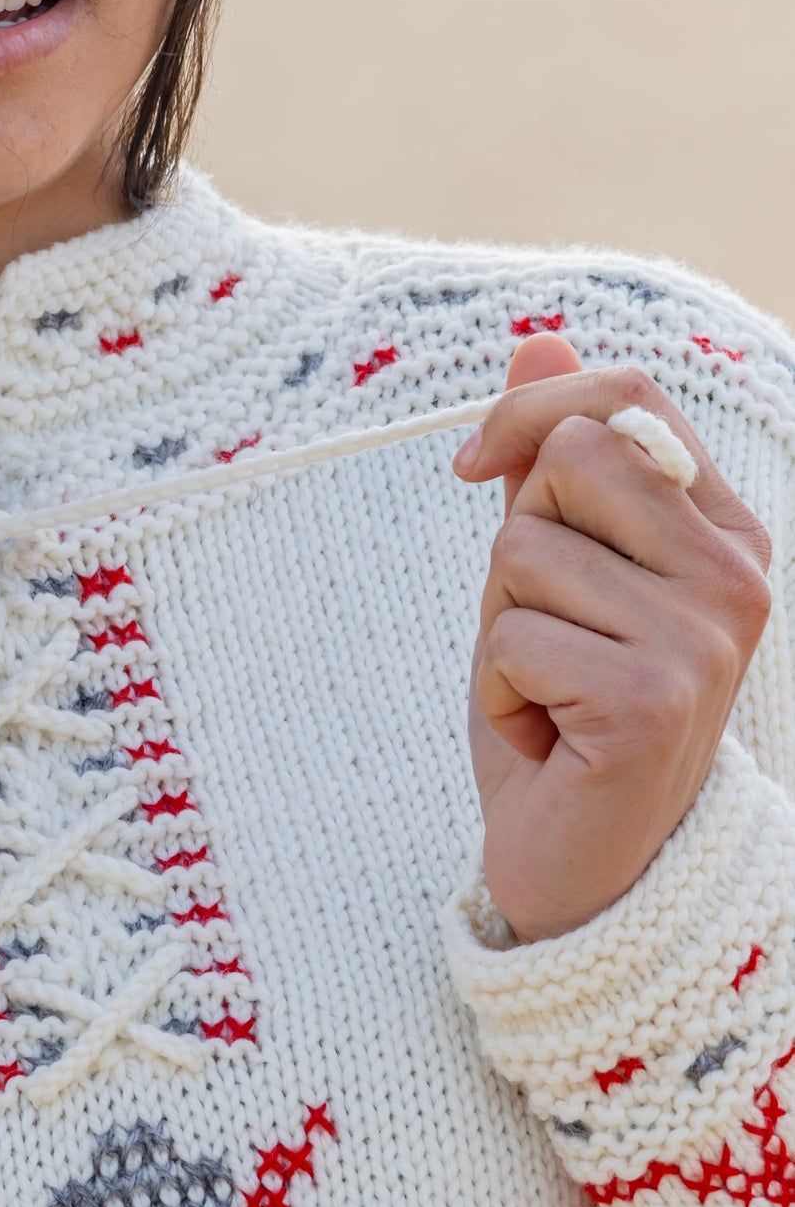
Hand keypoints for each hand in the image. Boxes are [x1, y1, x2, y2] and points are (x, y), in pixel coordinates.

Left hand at [453, 334, 771, 941]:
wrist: (584, 868)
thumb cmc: (564, 720)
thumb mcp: (551, 580)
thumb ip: (552, 467)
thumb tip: (532, 338)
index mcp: (724, 532)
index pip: (629, 397)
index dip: (532, 412)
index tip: (471, 467)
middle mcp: (735, 574)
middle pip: (567, 458)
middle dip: (514, 548)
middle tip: (540, 635)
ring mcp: (703, 636)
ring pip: (524, 549)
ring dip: (501, 629)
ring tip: (545, 693)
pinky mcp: (650, 697)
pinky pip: (510, 637)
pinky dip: (498, 692)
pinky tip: (545, 739)